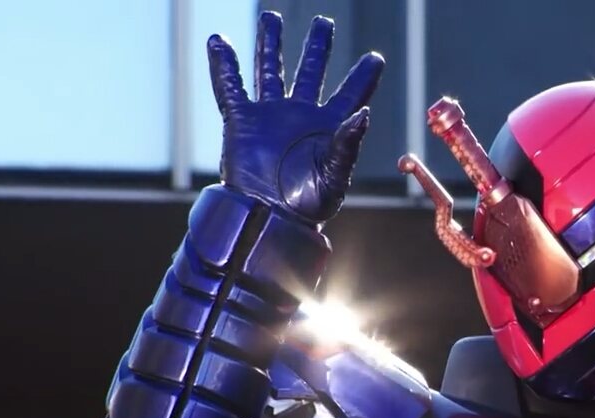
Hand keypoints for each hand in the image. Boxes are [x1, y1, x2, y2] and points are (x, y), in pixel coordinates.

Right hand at [207, 12, 383, 225]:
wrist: (270, 219)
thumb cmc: (309, 205)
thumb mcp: (335, 174)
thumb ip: (348, 142)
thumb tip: (362, 113)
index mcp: (329, 126)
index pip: (351, 93)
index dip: (363, 76)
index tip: (376, 58)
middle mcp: (301, 116)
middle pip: (311, 71)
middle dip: (317, 46)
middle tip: (323, 22)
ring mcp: (270, 117)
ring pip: (270, 71)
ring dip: (270, 44)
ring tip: (270, 17)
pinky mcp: (242, 122)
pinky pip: (230, 88)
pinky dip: (223, 66)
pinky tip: (218, 41)